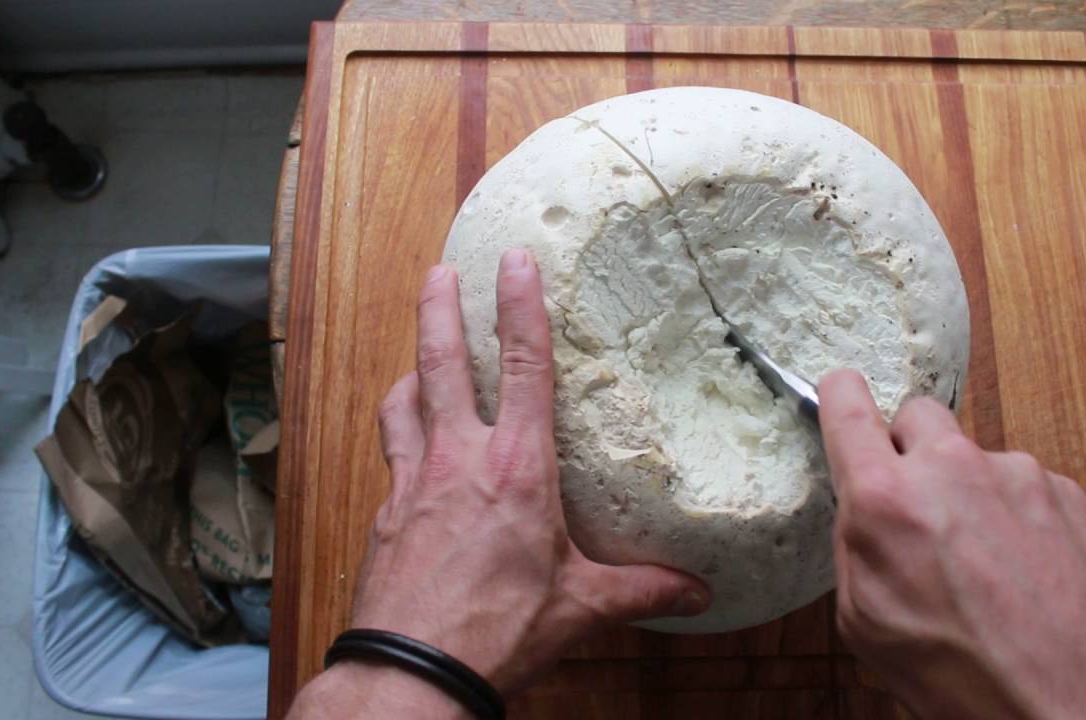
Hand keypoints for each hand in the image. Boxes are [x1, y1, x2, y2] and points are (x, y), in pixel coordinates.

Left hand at [289, 249, 708, 718]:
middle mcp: (459, 459)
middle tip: (441, 272)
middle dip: (441, 309)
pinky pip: (391, 451)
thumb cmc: (498, 630)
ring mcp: (414, 481)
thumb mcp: (580, 607)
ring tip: (418, 354)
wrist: (412, 670)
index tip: (516, 261)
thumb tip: (698, 593)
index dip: (520, 307)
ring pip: (404, 400)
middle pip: (443, 362)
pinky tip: (407, 441)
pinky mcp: (388, 511)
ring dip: (411, 367)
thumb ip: (640, 590)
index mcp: (516, 468)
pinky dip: (399, 429)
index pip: (523, 367)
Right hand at [817, 369, 1085, 719]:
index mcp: (886, 499)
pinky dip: (1016, 516)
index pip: (848, 407)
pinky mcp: (1065, 490)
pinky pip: (1024, 484)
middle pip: (917, 415)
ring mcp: (1015, 473)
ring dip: (969, 491)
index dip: (840, 395)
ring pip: (974, 457)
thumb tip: (863, 511)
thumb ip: (857, 545)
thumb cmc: (965, 674)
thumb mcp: (865, 621)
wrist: (1075, 703)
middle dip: (911, 450)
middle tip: (918, 504)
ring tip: (983, 562)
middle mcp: (951, 468)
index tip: (841, 392)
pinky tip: (1023, 570)